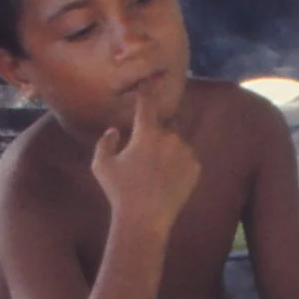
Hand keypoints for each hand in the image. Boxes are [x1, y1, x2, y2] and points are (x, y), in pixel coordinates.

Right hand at [91, 93, 199, 240]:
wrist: (145, 218)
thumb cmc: (119, 191)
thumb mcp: (102, 166)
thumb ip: (105, 142)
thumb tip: (114, 130)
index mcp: (147, 134)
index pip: (147, 105)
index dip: (147, 91)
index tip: (150, 80)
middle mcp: (171, 139)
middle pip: (163, 128)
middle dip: (155, 136)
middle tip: (144, 159)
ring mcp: (186, 153)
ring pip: (176, 144)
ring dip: (167, 151)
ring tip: (153, 174)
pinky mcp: (196, 167)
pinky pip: (186, 158)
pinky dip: (177, 164)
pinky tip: (165, 181)